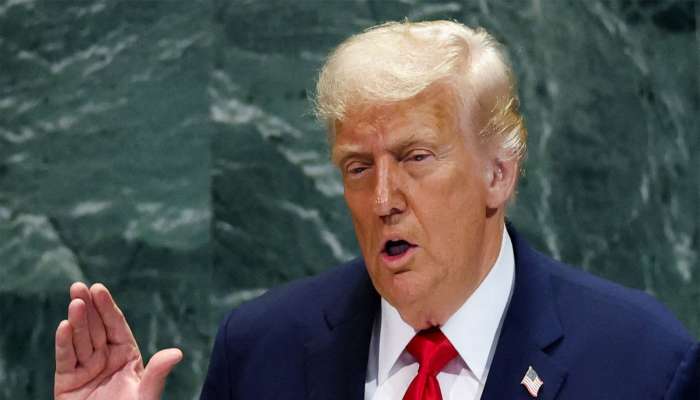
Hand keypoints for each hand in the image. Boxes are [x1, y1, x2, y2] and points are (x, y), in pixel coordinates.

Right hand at [54, 283, 182, 399]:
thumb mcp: (146, 393)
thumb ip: (157, 373)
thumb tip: (177, 353)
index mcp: (126, 354)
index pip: (115, 326)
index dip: (107, 307)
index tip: (99, 288)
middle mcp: (105, 358)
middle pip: (96, 328)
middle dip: (88, 307)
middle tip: (80, 287)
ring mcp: (85, 368)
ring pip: (80, 340)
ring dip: (77, 321)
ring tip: (74, 302)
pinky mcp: (67, 382)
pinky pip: (65, 359)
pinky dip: (63, 343)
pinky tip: (63, 326)